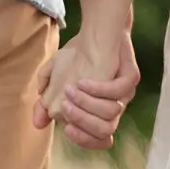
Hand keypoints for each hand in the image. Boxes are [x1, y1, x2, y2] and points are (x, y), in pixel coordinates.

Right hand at [33, 31, 138, 149]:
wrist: (97, 29)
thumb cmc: (78, 56)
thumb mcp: (56, 77)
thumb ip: (46, 100)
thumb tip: (38, 124)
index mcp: (100, 112)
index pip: (97, 139)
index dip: (83, 139)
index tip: (66, 128)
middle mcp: (114, 106)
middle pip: (105, 131)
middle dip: (82, 121)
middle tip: (65, 106)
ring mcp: (125, 93)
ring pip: (112, 113)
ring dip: (88, 105)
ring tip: (70, 90)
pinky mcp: (131, 77)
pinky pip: (118, 91)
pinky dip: (98, 89)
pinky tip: (82, 81)